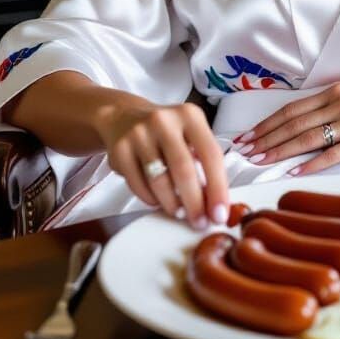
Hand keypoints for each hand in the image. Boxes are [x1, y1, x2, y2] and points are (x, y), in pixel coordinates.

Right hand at [94, 97, 228, 227]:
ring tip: (179, 213)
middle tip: (200, 223)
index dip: (218, 188)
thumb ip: (203, 160)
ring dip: (172, 204)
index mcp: (190, 115)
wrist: (124, 117)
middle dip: (194, 203)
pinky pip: (138, 186)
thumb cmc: (166, 131)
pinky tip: (158, 200)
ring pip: (159, 181)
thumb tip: (215, 203)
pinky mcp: (119, 150)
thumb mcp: (189, 133)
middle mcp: (164, 121)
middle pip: (184, 170)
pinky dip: (151, 199)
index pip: (211, 154)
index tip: (220, 214)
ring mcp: (139, 134)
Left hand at [234, 79, 339, 175]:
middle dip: (264, 138)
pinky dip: (311, 163)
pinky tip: (295, 170)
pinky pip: (333, 153)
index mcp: (337, 91)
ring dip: (279, 150)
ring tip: (259, 161)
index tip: (248, 136)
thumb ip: (339, 107)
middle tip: (242, 152)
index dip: (267, 123)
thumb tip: (315, 122)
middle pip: (293, 122)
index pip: (292, 109)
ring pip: (307, 137)